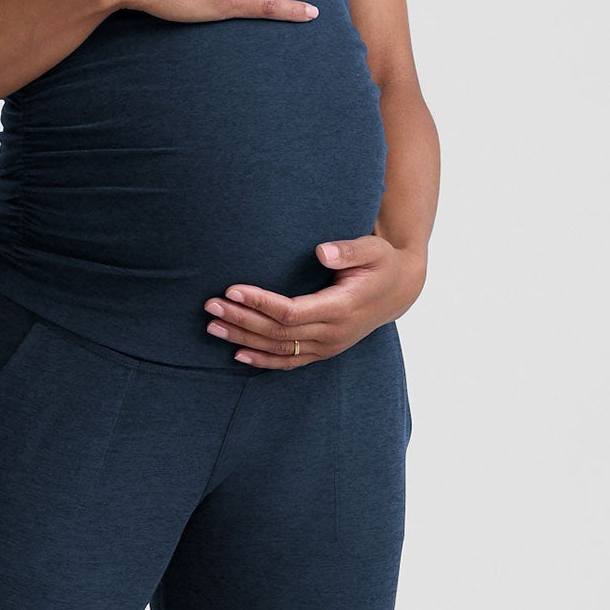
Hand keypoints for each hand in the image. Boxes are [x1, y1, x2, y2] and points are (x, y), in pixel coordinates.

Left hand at [203, 235, 427, 366]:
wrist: (399, 291)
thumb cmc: (382, 263)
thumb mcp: (373, 249)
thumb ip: (349, 250)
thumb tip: (322, 251)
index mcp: (341, 308)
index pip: (290, 312)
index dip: (259, 303)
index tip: (232, 290)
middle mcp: (333, 333)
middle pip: (278, 333)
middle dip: (241, 319)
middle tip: (210, 307)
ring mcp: (328, 346)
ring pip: (279, 349)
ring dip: (243, 339)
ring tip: (212, 327)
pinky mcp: (324, 350)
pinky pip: (290, 361)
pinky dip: (263, 360)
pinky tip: (238, 353)